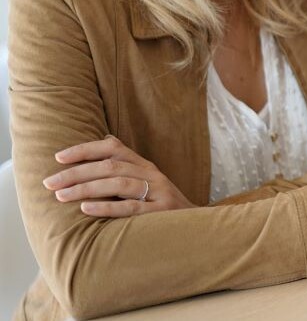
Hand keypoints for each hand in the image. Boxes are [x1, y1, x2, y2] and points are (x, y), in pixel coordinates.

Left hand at [42, 135, 194, 216]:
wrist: (196, 227)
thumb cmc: (162, 205)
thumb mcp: (147, 181)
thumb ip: (127, 164)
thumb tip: (104, 139)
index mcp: (145, 165)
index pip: (113, 149)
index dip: (85, 150)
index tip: (58, 158)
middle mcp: (152, 175)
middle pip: (111, 166)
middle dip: (76, 173)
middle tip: (50, 183)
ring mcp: (158, 193)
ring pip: (118, 184)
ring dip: (86, 188)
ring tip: (61, 195)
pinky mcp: (161, 213)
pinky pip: (130, 208)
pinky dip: (106, 207)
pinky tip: (85, 209)